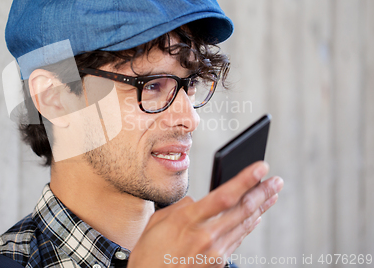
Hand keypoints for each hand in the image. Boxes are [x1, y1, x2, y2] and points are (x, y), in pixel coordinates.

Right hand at [127, 161, 282, 266]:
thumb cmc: (149, 252)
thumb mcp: (157, 222)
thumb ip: (180, 207)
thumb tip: (197, 200)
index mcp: (187, 221)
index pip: (224, 196)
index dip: (245, 180)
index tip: (261, 167)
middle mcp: (206, 236)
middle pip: (242, 210)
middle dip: (263, 192)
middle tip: (276, 180)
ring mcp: (215, 252)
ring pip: (245, 224)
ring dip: (262, 207)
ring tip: (273, 194)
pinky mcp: (219, 263)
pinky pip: (239, 239)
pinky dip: (250, 224)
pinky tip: (256, 216)